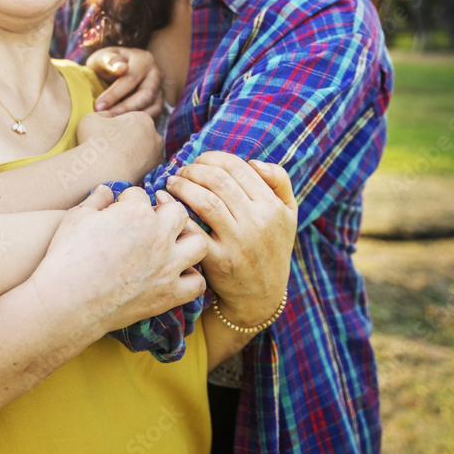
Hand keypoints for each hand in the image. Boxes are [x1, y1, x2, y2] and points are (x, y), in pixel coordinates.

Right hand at [29, 186, 206, 335]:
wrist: (66, 302)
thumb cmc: (66, 256)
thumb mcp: (76, 217)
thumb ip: (96, 199)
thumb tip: (106, 190)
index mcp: (136, 212)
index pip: (141, 194)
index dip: (127, 201)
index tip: (118, 211)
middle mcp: (159, 236)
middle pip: (178, 212)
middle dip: (165, 213)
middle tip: (149, 223)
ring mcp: (167, 266)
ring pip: (198, 243)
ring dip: (187, 240)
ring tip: (171, 245)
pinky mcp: (168, 294)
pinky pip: (198, 283)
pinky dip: (190, 278)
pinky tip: (174, 275)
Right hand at [76, 111, 163, 182]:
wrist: (100, 171)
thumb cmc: (95, 141)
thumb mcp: (93, 118)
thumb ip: (104, 114)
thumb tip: (109, 117)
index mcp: (142, 118)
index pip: (132, 121)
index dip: (118, 128)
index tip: (107, 137)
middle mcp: (155, 135)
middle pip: (141, 136)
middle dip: (129, 142)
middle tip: (112, 150)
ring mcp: (157, 154)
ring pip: (145, 152)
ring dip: (134, 155)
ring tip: (116, 162)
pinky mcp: (154, 172)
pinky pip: (145, 168)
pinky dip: (136, 169)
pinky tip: (123, 171)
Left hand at [86, 47, 164, 117]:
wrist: (117, 69)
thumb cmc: (107, 63)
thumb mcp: (104, 57)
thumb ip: (109, 60)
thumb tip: (121, 68)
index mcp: (144, 60)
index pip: (131, 79)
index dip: (114, 94)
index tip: (97, 107)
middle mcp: (156, 74)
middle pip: (145, 95)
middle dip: (125, 109)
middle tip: (106, 118)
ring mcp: (160, 89)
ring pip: (153, 108)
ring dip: (133, 118)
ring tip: (114, 124)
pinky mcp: (159, 103)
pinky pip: (154, 115)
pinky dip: (139, 122)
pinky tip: (123, 126)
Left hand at [163, 152, 296, 325]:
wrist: (262, 295)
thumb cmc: (271, 247)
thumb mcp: (288, 214)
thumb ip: (279, 181)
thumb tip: (254, 161)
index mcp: (272, 206)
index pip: (237, 167)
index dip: (212, 158)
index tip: (199, 161)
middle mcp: (258, 222)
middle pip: (218, 180)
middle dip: (193, 169)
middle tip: (181, 171)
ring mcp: (238, 242)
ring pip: (205, 200)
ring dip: (182, 185)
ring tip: (172, 182)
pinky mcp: (219, 260)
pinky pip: (193, 229)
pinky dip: (175, 211)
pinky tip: (165, 201)